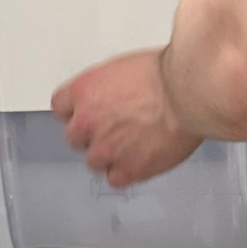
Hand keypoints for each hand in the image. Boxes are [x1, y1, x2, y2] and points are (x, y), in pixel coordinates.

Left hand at [51, 49, 202, 187]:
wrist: (186, 94)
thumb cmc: (164, 75)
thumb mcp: (122, 69)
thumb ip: (107, 89)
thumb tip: (110, 99)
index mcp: (83, 91)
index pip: (60, 108)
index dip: (76, 112)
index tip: (86, 114)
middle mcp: (87, 122)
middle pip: (74, 138)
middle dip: (91, 135)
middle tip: (114, 130)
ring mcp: (105, 149)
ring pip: (94, 161)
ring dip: (109, 156)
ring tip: (132, 145)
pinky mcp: (127, 170)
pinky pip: (115, 178)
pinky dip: (126, 171)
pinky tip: (140, 159)